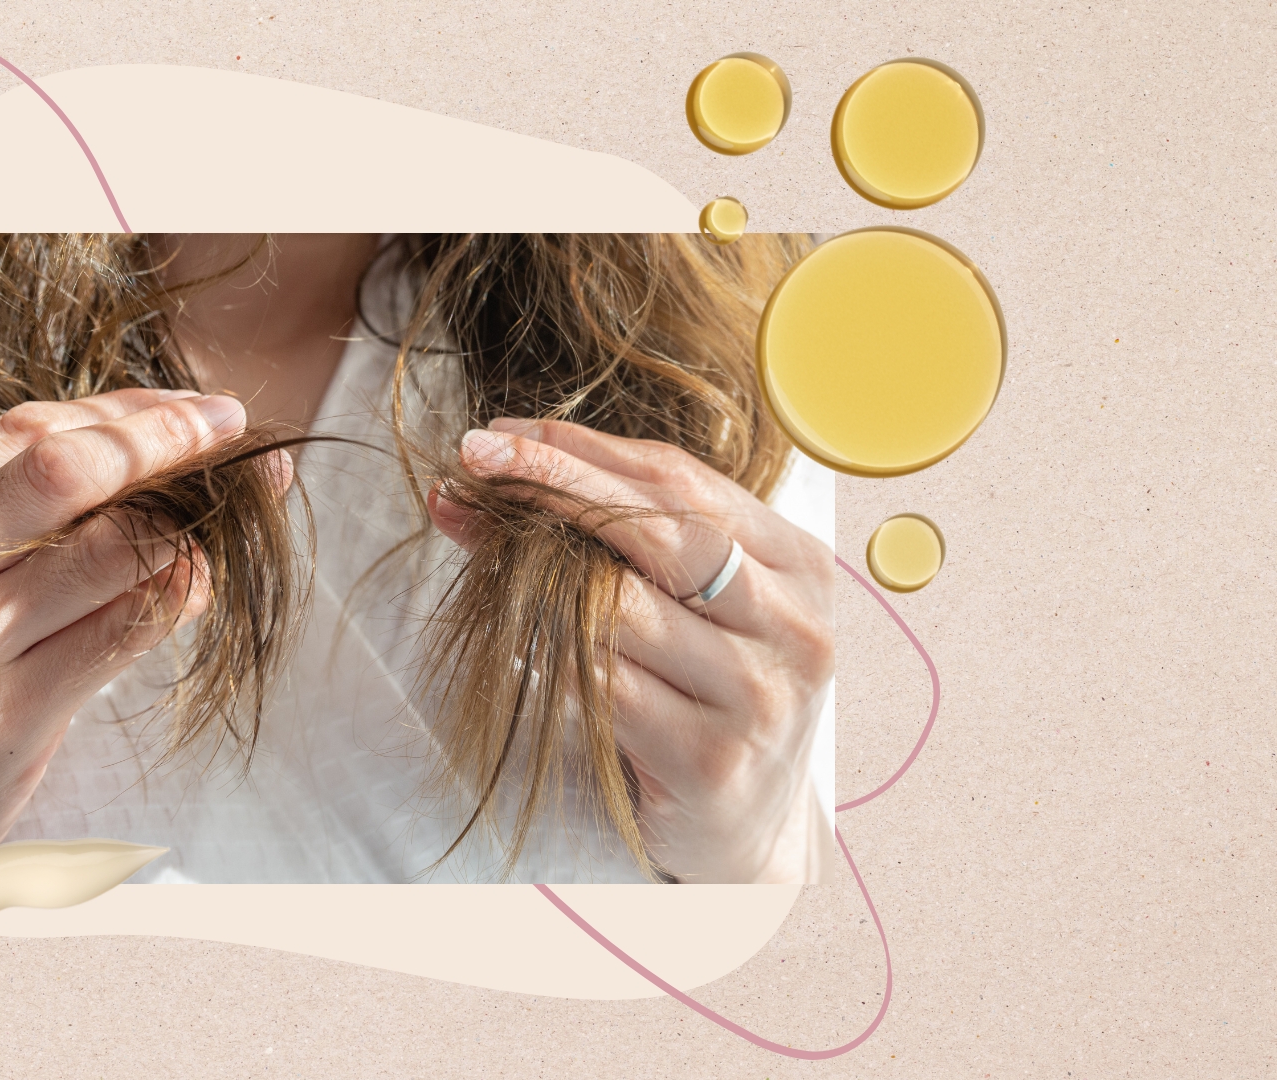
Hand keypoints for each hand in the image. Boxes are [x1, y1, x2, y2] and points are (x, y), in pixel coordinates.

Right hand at [0, 388, 280, 870]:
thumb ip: (0, 521)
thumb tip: (143, 440)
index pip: (18, 433)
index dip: (118, 409)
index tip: (186, 406)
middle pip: (66, 470)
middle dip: (166, 437)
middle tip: (230, 427)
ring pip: (110, 549)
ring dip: (186, 526)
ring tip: (220, 522)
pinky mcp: (5, 715)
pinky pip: (124, 630)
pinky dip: (176, 596)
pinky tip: (196, 585)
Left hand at [426, 417, 834, 882]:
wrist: (745, 832)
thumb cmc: (705, 697)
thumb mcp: (688, 608)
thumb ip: (614, 538)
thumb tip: (475, 482)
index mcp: (801, 567)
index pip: (682, 481)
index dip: (582, 448)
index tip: (499, 434)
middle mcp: (794, 628)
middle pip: (661, 529)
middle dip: (557, 482)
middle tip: (477, 459)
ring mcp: (758, 697)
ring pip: (623, 609)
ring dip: (542, 577)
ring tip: (490, 559)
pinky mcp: (710, 761)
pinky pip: (603, 687)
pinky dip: (550, 659)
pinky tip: (519, 645)